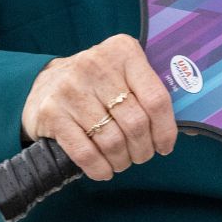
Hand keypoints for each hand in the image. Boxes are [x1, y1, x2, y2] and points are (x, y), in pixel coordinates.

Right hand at [20, 34, 176, 179]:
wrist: (44, 84)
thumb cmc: (96, 84)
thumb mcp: (122, 73)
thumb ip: (147, 91)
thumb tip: (177, 129)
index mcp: (122, 51)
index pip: (156, 99)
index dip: (165, 130)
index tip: (165, 146)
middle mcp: (96, 65)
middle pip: (136, 123)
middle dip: (142, 149)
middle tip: (140, 155)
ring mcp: (71, 88)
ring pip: (112, 141)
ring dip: (122, 160)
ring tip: (121, 162)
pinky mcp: (51, 112)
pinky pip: (85, 152)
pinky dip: (99, 168)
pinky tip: (104, 170)